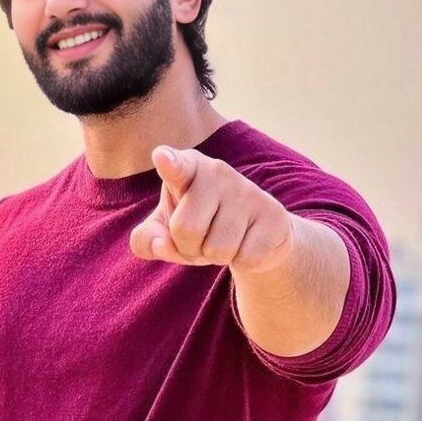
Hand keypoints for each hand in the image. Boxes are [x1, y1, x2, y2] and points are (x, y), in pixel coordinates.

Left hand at [129, 145, 294, 274]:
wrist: (254, 235)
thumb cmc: (200, 226)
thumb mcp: (165, 233)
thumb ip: (147, 240)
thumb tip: (160, 245)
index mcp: (187, 168)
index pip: (176, 166)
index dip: (169, 164)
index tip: (162, 158)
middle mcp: (217, 172)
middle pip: (186, 230)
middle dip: (188, 248)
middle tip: (200, 238)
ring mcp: (248, 191)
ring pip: (218, 250)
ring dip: (216, 257)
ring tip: (224, 240)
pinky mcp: (274, 215)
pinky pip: (246, 259)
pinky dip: (241, 262)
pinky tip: (247, 244)